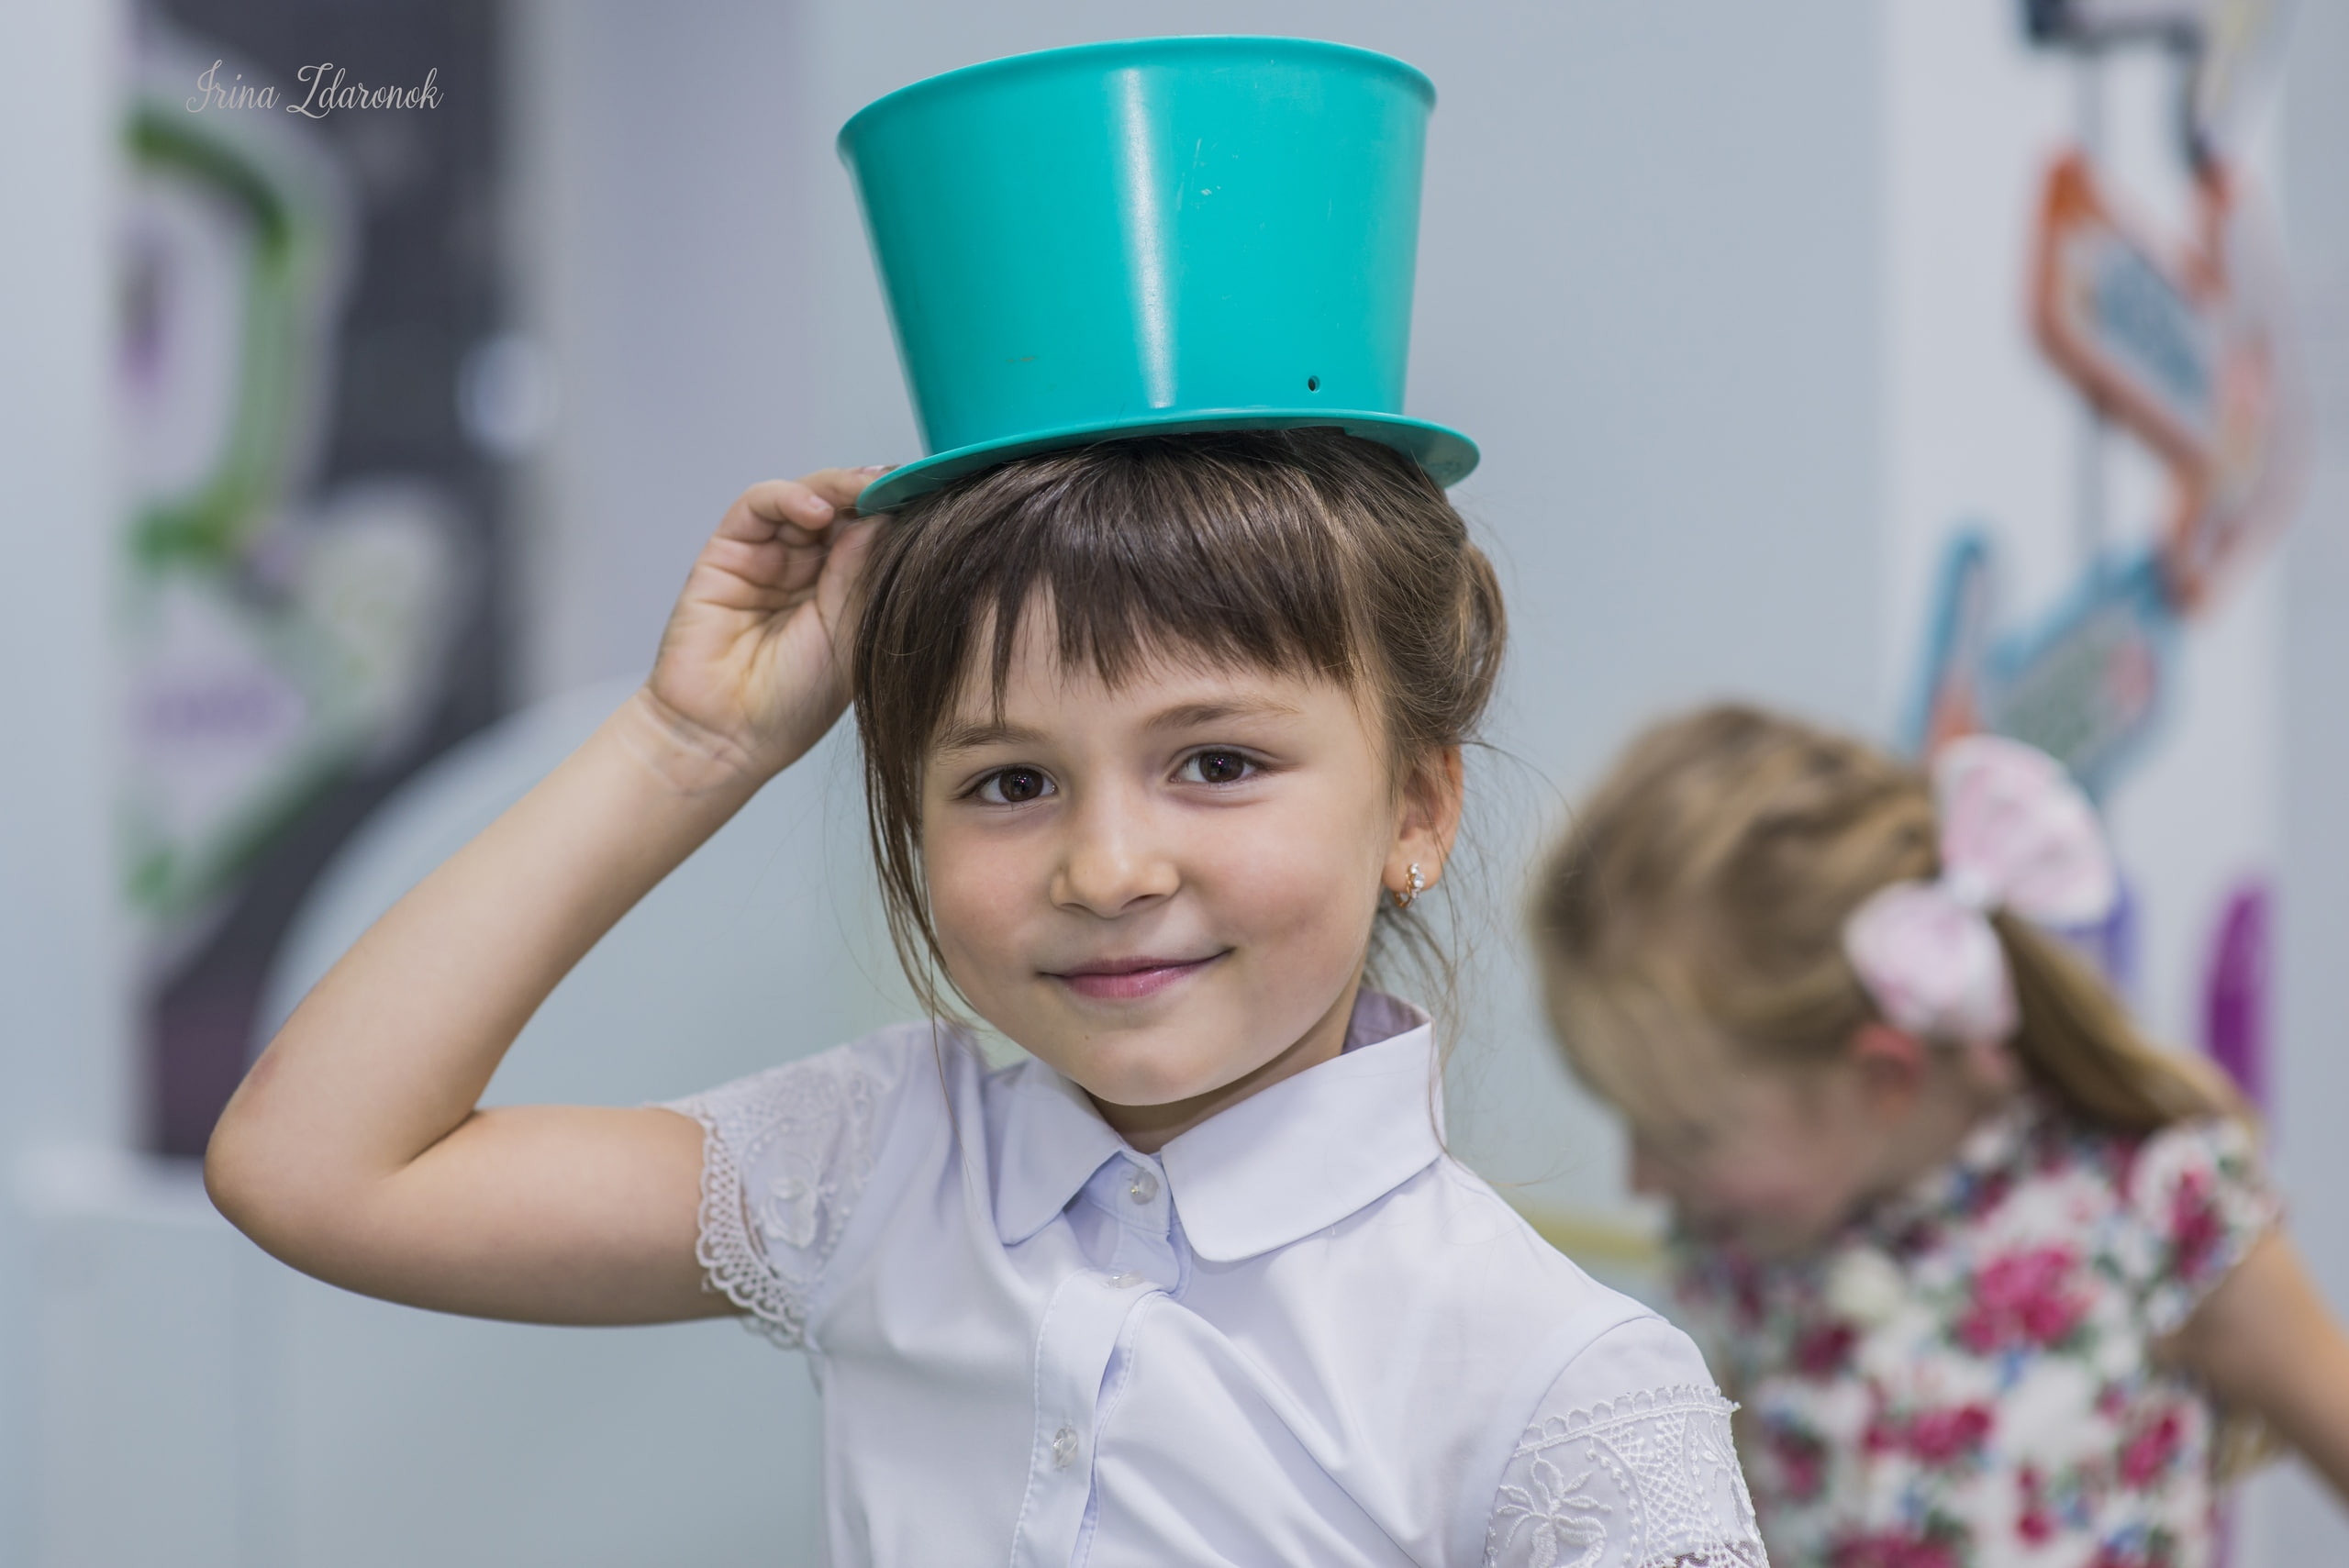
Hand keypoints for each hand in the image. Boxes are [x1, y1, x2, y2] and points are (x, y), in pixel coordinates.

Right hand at [639, 468, 886, 785]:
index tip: (931, 498)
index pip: (873, 536)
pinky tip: (817, 509)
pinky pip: (758, 506)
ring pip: (805, 498)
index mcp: (845, 594)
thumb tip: (887, 517)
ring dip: (838, 488)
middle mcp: (808, 571)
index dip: (898, 514)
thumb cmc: (792, 704)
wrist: (728, 737)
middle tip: (903, 483)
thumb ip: (863, 576)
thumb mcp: (850, 636)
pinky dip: (789, 496)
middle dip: (873, 493)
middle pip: (843, 509)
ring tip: (864, 492)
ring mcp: (768, 559)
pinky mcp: (727, 553)